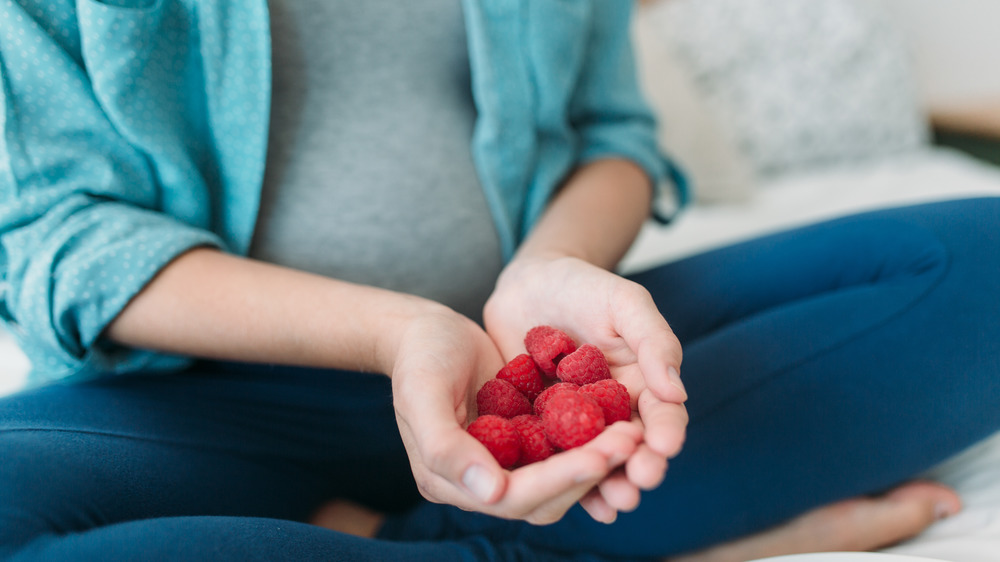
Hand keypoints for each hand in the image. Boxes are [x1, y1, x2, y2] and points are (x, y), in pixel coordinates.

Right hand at [390, 303, 641, 523]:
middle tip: (631, 441)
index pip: (514, 496)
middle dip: (589, 472)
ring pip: (561, 477)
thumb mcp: (421, 393)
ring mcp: (506, 463)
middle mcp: (481, 482)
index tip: (598, 457)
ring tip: (634, 434)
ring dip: (598, 461)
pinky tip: (622, 421)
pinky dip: (592, 441)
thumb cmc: (419, 356)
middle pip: (546, 497)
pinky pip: (564, 450)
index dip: (558, 480)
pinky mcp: (526, 440)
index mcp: (449, 481)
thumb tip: (491, 492)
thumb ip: (445, 446)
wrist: (425, 330)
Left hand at [483, 254, 688, 520]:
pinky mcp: (539, 429)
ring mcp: (575, 423)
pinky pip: (552, 457)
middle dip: (638, 468)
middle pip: (631, 447)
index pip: (662, 414)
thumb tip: (676, 391)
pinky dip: (561, 480)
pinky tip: (562, 499)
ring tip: (613, 505)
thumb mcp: (625, 302)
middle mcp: (613, 410)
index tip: (664, 448)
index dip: (665, 432)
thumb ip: (653, 340)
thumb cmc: (582, 286)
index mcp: (642, 382)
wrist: (526, 284)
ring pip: (594, 460)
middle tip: (638, 485)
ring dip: (606, 485)